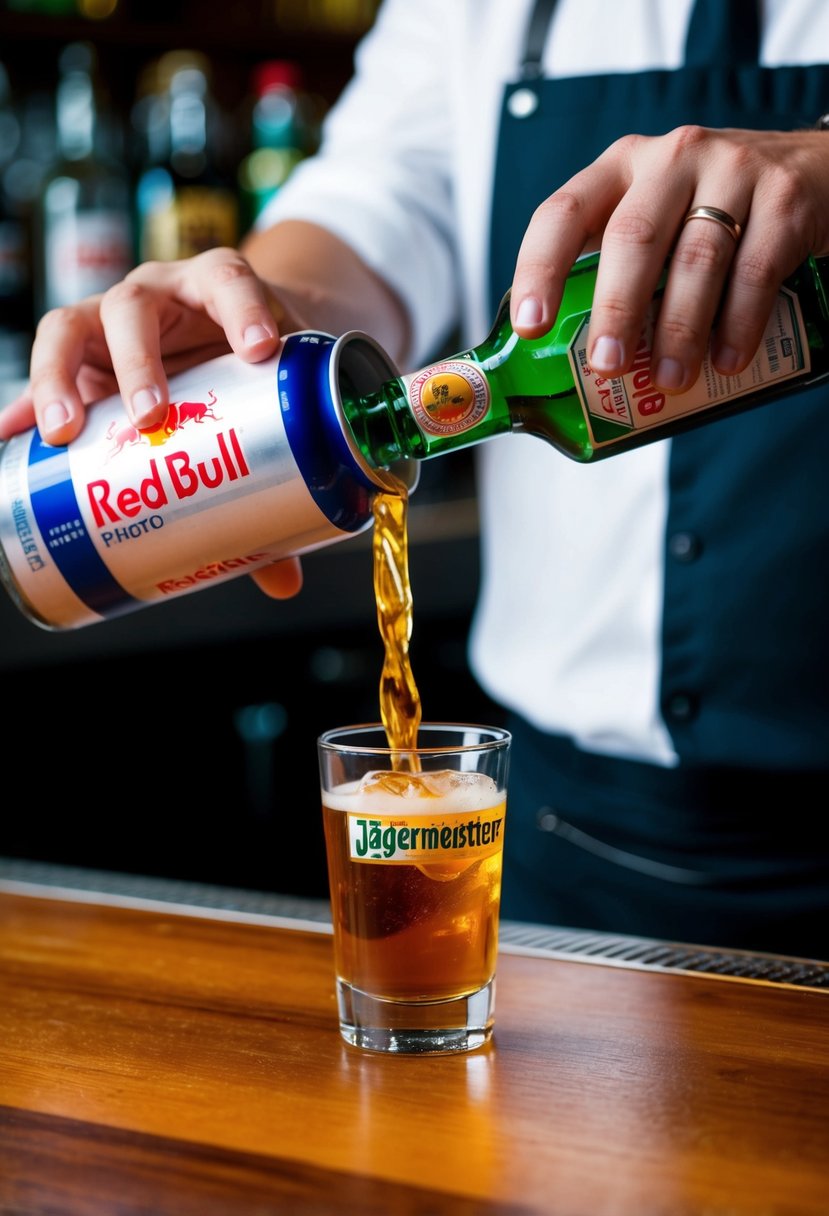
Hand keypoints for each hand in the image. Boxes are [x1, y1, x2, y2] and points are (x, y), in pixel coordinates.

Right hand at [0, 246, 308, 600]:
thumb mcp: (275, 400)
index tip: (259, 350)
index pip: (226, 278)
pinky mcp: (82, 358)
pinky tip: (10, 439)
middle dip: (137, 362)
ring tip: (60, 431)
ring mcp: (110, 323)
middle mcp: (158, 296)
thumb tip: (283, 582)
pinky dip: (23, 406)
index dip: (241, 309)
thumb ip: (279, 480)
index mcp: (215, 289)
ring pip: (72, 328)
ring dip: (59, 378)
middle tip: (148, 415)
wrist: (230, 339)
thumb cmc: (256, 364)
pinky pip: (46, 376)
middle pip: (133, 308)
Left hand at [509, 125, 828, 391]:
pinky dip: (739, 323)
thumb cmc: (712, 212)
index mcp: (621, 168)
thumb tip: (570, 364)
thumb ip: (618, 266)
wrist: (811, 171)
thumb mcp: (657, 218)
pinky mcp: (785, 197)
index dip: (540, 270)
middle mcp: (672, 159)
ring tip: (670, 380)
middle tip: (608, 367)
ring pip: (696, 258)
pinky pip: (756, 269)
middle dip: (617, 310)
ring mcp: (732, 170)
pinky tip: (726, 361)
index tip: (531, 327)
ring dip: (679, 329)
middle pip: (633, 236)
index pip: (563, 213)